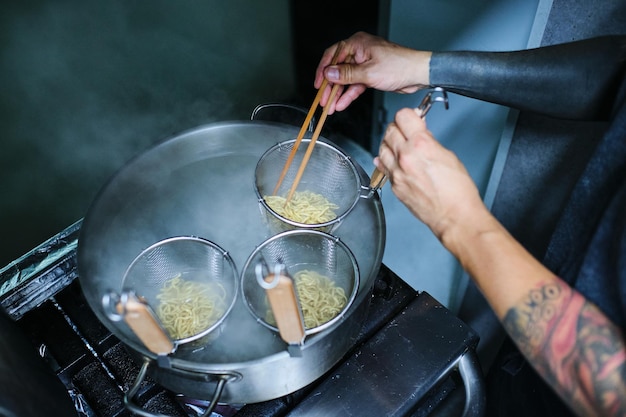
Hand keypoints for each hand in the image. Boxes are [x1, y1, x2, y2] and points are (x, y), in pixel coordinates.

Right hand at [314, 32, 431, 112]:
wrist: (418, 74)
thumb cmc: (400, 66)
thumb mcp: (369, 73)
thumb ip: (347, 75)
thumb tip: (329, 74)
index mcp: (358, 44)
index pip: (332, 55)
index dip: (323, 71)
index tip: (318, 85)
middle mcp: (360, 52)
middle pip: (338, 70)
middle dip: (330, 87)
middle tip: (323, 100)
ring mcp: (365, 64)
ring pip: (346, 80)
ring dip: (338, 94)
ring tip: (330, 106)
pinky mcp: (370, 74)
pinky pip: (355, 85)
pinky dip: (349, 95)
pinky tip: (342, 104)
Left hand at [374, 108, 485, 240]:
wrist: (454, 216)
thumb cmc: (458, 191)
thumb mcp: (448, 155)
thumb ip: (429, 141)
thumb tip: (420, 133)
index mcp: (421, 145)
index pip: (403, 116)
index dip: (409, 115)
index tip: (413, 118)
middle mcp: (405, 157)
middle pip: (390, 130)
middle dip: (398, 127)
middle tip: (406, 130)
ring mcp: (397, 173)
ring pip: (382, 147)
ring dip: (390, 143)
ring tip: (399, 144)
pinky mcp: (394, 186)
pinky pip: (383, 167)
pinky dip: (385, 160)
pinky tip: (391, 159)